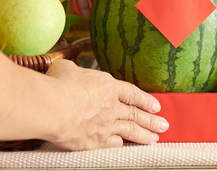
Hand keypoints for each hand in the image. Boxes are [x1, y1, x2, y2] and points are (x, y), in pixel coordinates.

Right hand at [44, 60, 167, 149]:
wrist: (52, 108)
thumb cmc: (58, 85)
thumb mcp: (67, 69)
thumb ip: (75, 73)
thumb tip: (70, 73)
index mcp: (107, 86)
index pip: (132, 94)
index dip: (145, 100)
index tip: (156, 106)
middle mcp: (111, 107)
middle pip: (136, 114)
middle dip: (152, 120)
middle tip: (164, 125)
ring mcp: (104, 125)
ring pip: (130, 131)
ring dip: (144, 135)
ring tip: (155, 139)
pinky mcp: (94, 142)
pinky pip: (112, 145)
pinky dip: (121, 145)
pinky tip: (127, 147)